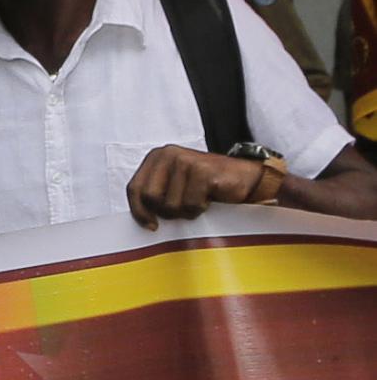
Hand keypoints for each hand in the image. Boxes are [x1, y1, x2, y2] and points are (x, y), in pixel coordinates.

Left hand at [125, 146, 278, 229]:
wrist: (245, 179)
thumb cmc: (205, 187)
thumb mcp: (172, 186)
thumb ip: (153, 194)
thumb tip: (135, 219)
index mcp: (157, 156)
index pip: (134, 189)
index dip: (139, 211)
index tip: (151, 225)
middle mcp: (168, 154)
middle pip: (150, 197)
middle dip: (165, 211)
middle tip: (183, 209)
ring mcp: (186, 160)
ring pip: (170, 204)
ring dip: (185, 211)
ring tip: (198, 200)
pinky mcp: (203, 171)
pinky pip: (190, 204)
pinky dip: (199, 209)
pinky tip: (209, 199)